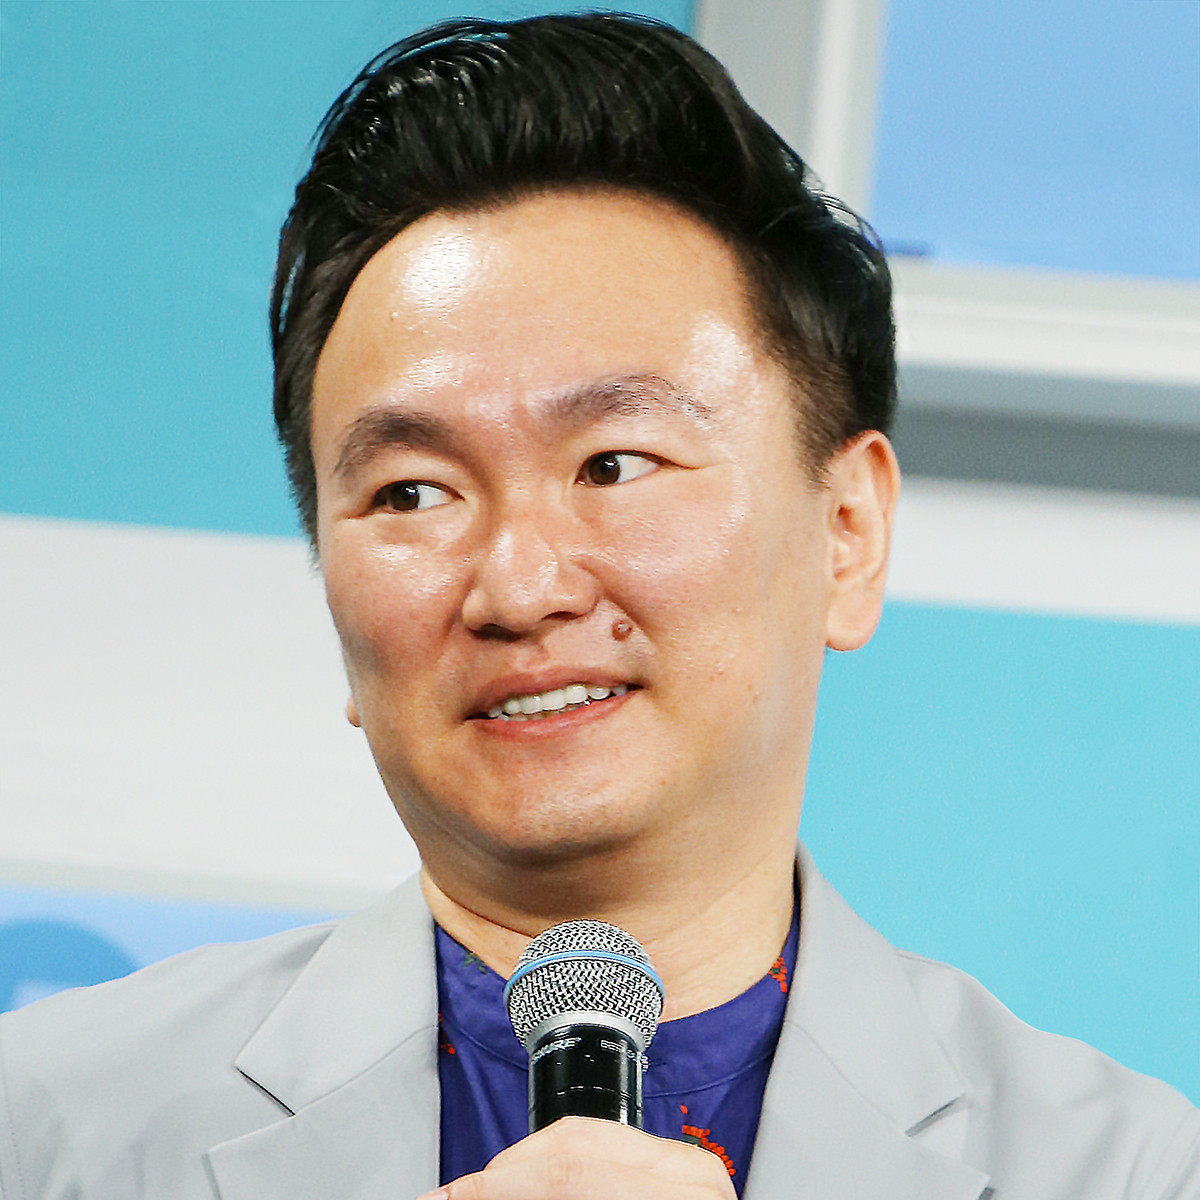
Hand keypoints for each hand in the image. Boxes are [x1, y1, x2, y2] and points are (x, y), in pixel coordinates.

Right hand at [418, 1116, 737, 1198]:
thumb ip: (549, 1196)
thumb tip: (482, 1192)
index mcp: (677, 1197)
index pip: (567, 1170)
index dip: (493, 1183)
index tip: (447, 1195)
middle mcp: (691, 1175)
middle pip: (570, 1142)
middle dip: (506, 1170)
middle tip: (461, 1193)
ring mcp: (691, 1166)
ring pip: (585, 1134)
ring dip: (528, 1163)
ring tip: (492, 1188)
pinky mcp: (685, 1167)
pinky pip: (610, 1144)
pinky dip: (563, 1161)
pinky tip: (535, 1179)